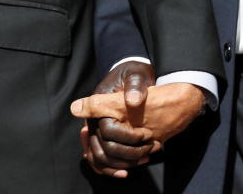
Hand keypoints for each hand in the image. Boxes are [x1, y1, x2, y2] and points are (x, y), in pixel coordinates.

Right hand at [73, 61, 156, 176]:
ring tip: (143, 159)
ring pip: (99, 157)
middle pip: (102, 149)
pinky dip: (112, 167)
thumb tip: (133, 101)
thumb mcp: (136, 75)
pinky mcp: (103, 136)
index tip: (146, 134)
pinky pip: (100, 158)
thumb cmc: (135, 74)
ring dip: (121, 164)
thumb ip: (135, 86)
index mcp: (99, 104)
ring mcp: (97, 129)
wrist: (133, 77)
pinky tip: (129, 168)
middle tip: (148, 150)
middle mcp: (94, 119)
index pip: (106, 131)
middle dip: (127, 155)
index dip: (128, 137)